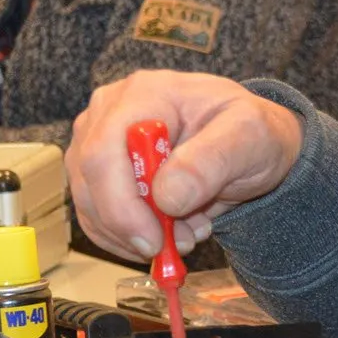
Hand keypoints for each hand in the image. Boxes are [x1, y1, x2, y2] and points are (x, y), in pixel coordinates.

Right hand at [68, 71, 304, 261]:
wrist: (246, 143)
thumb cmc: (247, 131)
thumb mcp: (248, 137)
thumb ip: (211, 161)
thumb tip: (166, 196)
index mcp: (143, 94)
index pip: (104, 152)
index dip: (120, 205)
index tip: (154, 240)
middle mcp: (108, 113)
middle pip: (89, 182)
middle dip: (132, 226)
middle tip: (181, 243)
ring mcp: (96, 142)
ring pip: (89, 206)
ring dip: (135, 235)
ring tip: (187, 230)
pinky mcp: (96, 173)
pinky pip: (96, 219)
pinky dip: (129, 238)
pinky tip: (170, 230)